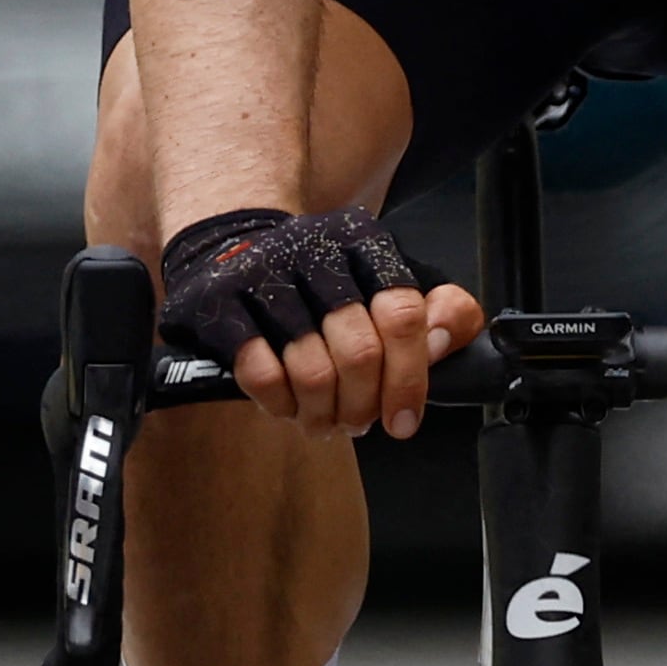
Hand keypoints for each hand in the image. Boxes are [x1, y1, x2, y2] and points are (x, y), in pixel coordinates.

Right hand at [157, 204, 478, 442]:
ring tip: (321, 419)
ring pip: (312, 370)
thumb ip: (434, 312)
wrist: (227, 251)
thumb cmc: (318, 284)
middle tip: (356, 423)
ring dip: (321, 412)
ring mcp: (263, 273)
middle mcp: (314, 249)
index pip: (404, 315)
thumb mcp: (383, 285)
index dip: (410, 379)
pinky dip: (278, 402)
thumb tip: (447, 341)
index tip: (404, 420)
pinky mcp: (219, 302)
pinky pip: (261, 372)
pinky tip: (285, 403)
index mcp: (363, 243)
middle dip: (362, 405)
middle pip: (361, 352)